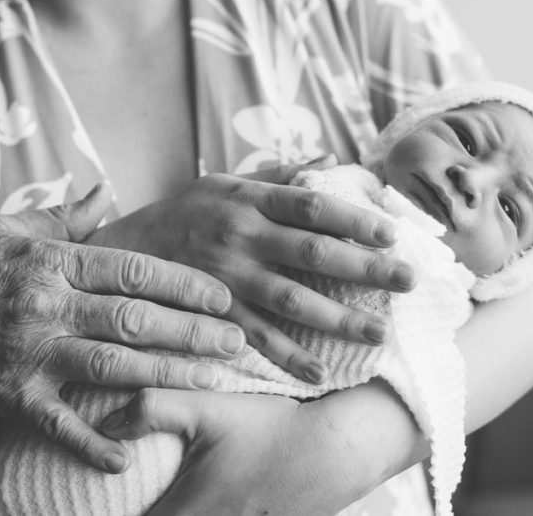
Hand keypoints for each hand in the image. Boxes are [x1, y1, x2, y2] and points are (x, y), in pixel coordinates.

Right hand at [0, 183, 244, 470]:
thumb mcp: (9, 227)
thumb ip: (66, 215)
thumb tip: (107, 190)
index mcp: (52, 261)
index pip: (133, 269)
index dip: (184, 282)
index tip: (222, 294)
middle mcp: (47, 307)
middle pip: (135, 319)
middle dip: (192, 332)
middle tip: (236, 342)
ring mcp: (30, 354)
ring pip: (112, 367)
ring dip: (166, 376)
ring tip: (212, 381)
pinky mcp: (12, 397)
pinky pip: (58, 424)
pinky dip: (91, 443)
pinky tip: (128, 457)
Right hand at [90, 161, 415, 381]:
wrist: (122, 250)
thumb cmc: (185, 212)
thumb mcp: (225, 183)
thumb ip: (279, 175)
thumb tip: (332, 161)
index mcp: (249, 200)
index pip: (311, 205)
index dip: (354, 218)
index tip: (394, 233)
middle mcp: (241, 236)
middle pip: (312, 252)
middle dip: (365, 268)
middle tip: (409, 281)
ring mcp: (226, 277)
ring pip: (291, 299)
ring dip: (338, 318)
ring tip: (380, 332)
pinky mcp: (211, 313)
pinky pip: (255, 337)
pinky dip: (288, 356)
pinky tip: (320, 371)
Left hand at [100, 389, 381, 515]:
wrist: (338, 449)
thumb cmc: (272, 428)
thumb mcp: (209, 407)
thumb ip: (150, 409)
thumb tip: (105, 425)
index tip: (96, 506)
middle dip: (147, 514)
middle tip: (136, 497)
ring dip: (178, 514)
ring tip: (171, 496)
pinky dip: (208, 514)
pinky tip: (207, 499)